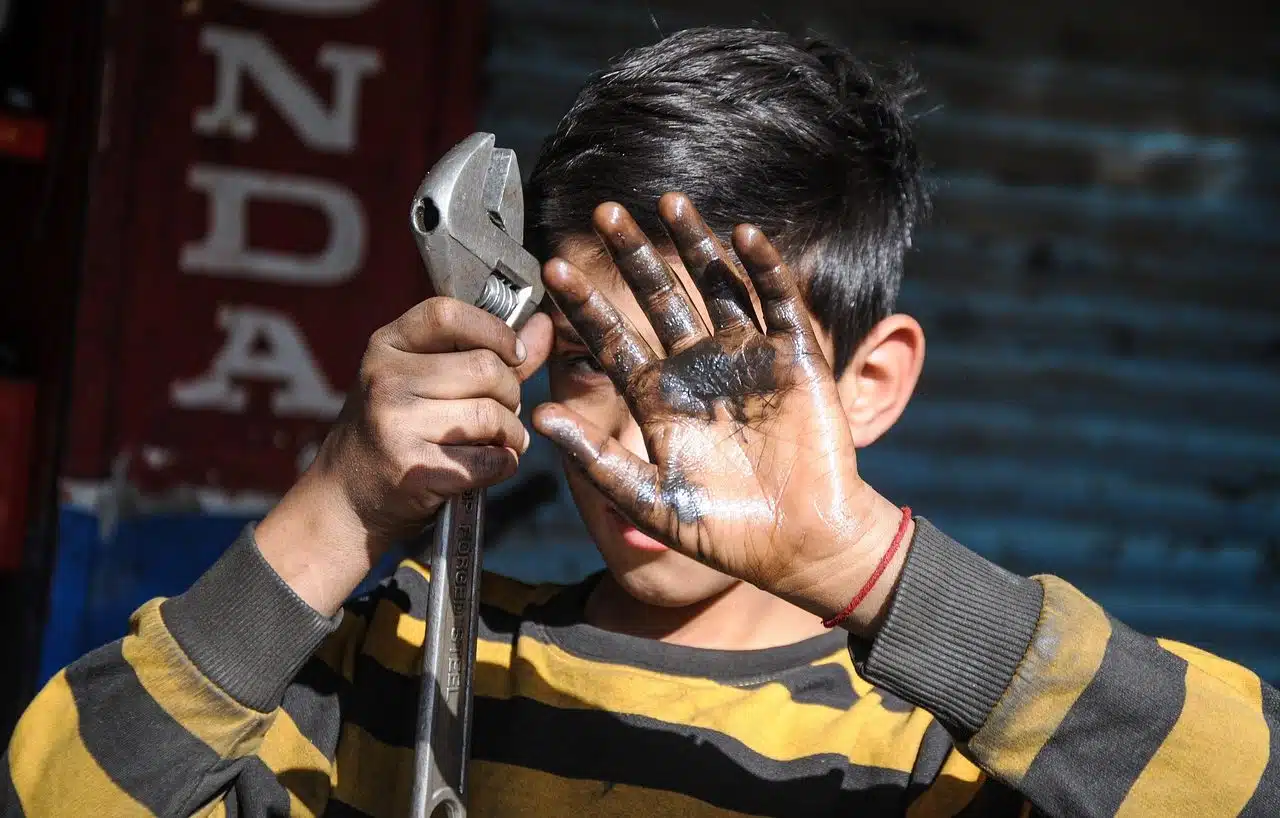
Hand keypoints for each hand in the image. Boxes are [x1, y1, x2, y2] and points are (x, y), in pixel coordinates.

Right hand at [256, 297, 551, 613]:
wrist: (344, 500)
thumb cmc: (393, 432)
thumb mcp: (421, 379)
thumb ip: (485, 352)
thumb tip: (543, 325)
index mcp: (386, 346)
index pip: (448, 314)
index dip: (494, 331)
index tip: (514, 354)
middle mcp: (385, 379)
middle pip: (484, 369)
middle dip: (510, 393)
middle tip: (505, 410)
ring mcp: (395, 424)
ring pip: (491, 416)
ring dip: (511, 433)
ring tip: (502, 440)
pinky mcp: (412, 469)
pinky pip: (488, 460)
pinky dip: (504, 464)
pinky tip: (493, 464)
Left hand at [534, 194, 905, 629]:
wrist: (800, 544)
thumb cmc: (722, 532)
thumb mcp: (648, 500)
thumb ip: (595, 459)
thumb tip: (536, 417)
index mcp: (659, 400)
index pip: (612, 340)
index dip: (584, 304)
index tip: (553, 268)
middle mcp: (697, 370)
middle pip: (659, 298)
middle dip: (633, 255)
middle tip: (605, 211)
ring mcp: (746, 359)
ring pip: (715, 287)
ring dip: (695, 244)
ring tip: (670, 201)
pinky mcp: (794, 359)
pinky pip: (776, 303)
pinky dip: (763, 268)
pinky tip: (742, 235)